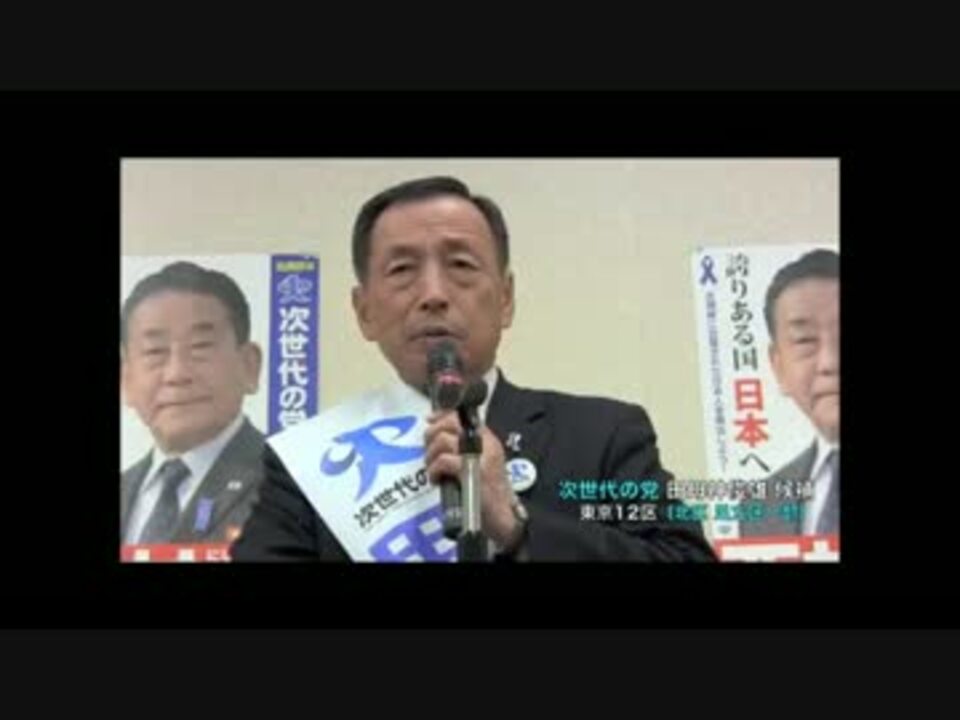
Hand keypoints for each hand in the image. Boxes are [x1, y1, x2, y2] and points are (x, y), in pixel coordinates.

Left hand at [423, 410, 518, 547]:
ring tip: (433, 469)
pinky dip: (434, 470)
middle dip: (431, 435)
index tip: (431, 421)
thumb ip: (462, 446)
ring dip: (431, 455)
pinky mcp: (471, 473)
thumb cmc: (487, 492)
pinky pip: (444, 461)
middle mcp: (485, 444)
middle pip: (450, 424)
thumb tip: (436, 427)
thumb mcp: (479, 462)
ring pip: (443, 441)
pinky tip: (436, 480)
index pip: (461, 415)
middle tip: (429, 450)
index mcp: (487, 439)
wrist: (503, 517)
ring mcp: (479, 458)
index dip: (442, 415)